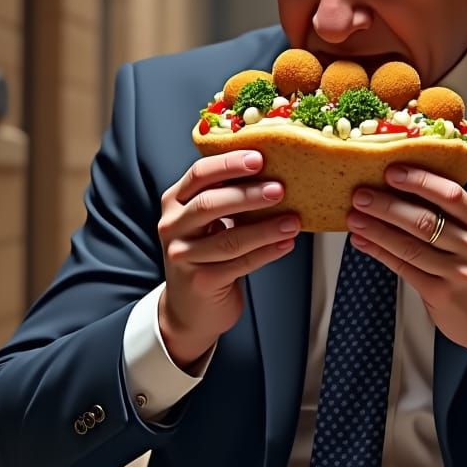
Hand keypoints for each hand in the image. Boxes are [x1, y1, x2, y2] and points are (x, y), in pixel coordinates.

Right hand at [157, 150, 299, 367]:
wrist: (190, 308)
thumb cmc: (206, 256)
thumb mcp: (207, 222)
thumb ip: (227, 197)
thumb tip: (273, 172)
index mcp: (175, 202)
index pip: (200, 174)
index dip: (229, 164)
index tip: (259, 157)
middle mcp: (173, 226)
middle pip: (210, 204)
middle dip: (248, 194)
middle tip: (280, 189)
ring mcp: (183, 256)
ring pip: (229, 238)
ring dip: (265, 228)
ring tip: (293, 221)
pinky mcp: (201, 282)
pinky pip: (239, 264)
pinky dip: (266, 253)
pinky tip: (286, 243)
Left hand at [346, 164, 466, 369]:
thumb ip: (453, 216)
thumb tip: (403, 190)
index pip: (451, 195)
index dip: (419, 181)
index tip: (392, 171)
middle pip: (424, 220)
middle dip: (386, 205)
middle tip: (361, 194)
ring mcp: (458, 273)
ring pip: (408, 245)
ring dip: (376, 229)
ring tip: (354, 217)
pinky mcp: (440, 294)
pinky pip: (403, 268)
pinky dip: (379, 252)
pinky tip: (363, 242)